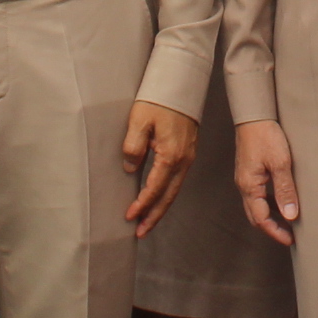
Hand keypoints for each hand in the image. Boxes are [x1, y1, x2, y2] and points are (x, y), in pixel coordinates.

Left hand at [120, 101, 198, 235]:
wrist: (181, 84)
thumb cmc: (159, 100)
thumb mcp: (139, 121)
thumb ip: (133, 147)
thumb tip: (130, 169)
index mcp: (171, 155)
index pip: (154, 188)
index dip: (142, 205)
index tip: (129, 216)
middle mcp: (183, 160)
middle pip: (168, 196)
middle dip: (154, 216)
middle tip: (141, 232)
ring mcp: (188, 157)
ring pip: (174, 190)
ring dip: (161, 208)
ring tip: (148, 222)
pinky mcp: (188, 152)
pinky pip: (177, 180)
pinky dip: (167, 194)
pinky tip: (159, 198)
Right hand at [236, 119, 299, 245]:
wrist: (253, 116)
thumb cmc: (266, 136)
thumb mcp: (280, 163)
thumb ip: (285, 190)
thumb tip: (290, 215)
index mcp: (249, 186)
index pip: (261, 219)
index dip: (275, 232)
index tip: (290, 240)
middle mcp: (244, 185)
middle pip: (255, 216)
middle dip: (271, 228)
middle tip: (289, 236)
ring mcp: (245, 179)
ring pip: (256, 206)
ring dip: (270, 217)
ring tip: (288, 222)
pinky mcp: (249, 172)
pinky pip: (257, 195)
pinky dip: (268, 204)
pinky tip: (281, 201)